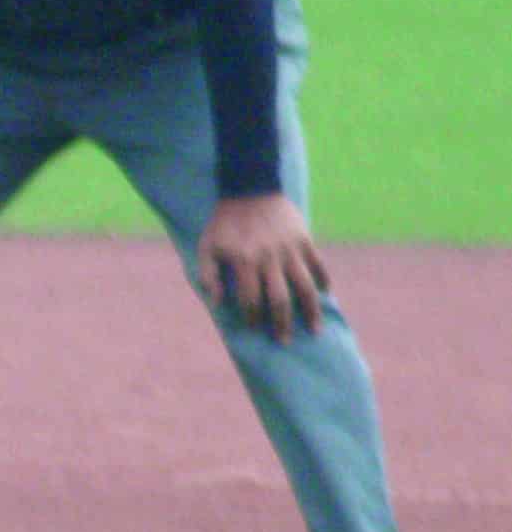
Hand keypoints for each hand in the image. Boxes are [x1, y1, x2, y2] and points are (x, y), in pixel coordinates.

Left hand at [197, 192, 329, 340]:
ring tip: (315, 330)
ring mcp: (290, 250)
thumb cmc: (224, 222)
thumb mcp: (206, 246)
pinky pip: (318, 264)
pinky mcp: (304, 240)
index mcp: (244, 261)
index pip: (250, 299)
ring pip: (305, 287)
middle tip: (284, 342)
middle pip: (280, 299)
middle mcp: (269, 259)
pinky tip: (325, 294)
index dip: (252, 318)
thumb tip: (216, 303)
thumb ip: (208, 275)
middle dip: (282, 324)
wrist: (249, 189)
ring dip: (311, 310)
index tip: (254, 330)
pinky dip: (323, 280)